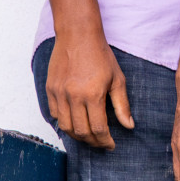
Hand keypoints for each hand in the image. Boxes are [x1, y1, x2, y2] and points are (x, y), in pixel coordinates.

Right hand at [45, 32, 131, 149]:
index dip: (105, 141)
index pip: (98, 129)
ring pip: (65, 127)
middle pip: (81, 132)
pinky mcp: (50, 89)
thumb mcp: (117, 79)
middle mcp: (73, 96)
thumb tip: (129, 126)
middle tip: (101, 143)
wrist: (78, 35)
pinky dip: (64, 123)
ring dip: (78, 136)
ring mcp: (59, 93)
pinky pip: (55, 114)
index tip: (111, 145)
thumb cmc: (101, 55)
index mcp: (93, 94)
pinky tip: (74, 123)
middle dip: (93, 142)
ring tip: (89, 137)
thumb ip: (122, 105)